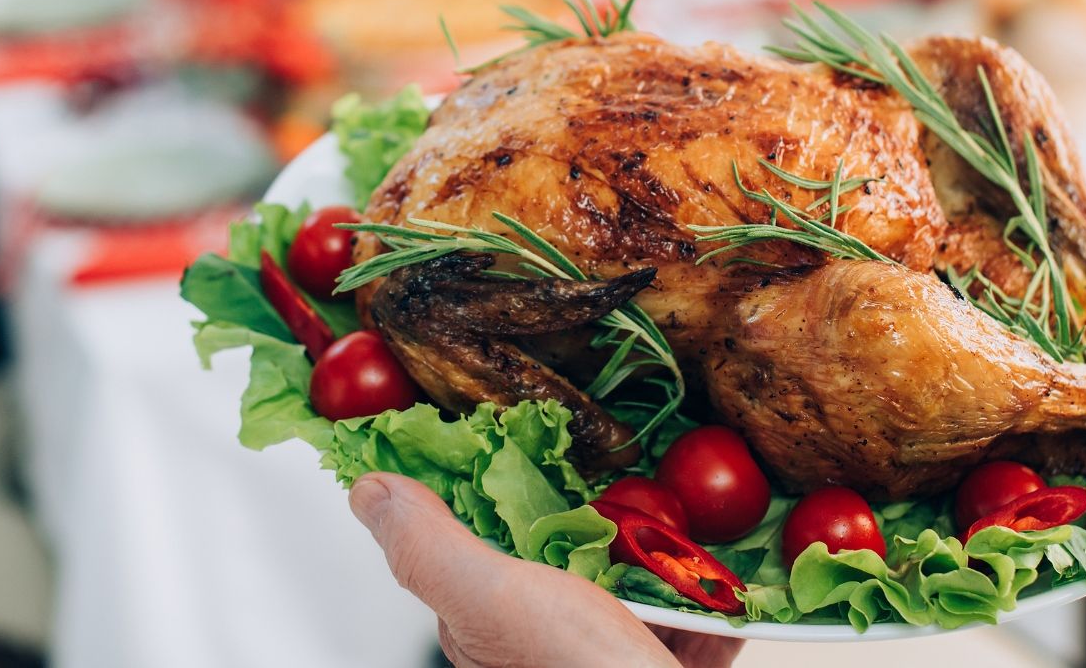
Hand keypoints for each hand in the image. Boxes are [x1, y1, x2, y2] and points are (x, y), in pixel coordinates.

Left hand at [350, 473, 741, 667]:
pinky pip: (685, 630)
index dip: (499, 488)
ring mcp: (598, 659)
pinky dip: (706, 611)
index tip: (527, 438)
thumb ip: (430, 548)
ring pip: (629, 589)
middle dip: (597, 523)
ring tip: (678, 538)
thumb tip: (368, 491)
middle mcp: (536, 647)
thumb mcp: (492, 600)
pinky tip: (718, 597)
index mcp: (484, 627)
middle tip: (623, 492)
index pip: (477, 539)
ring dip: (660, 560)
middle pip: (563, 558)